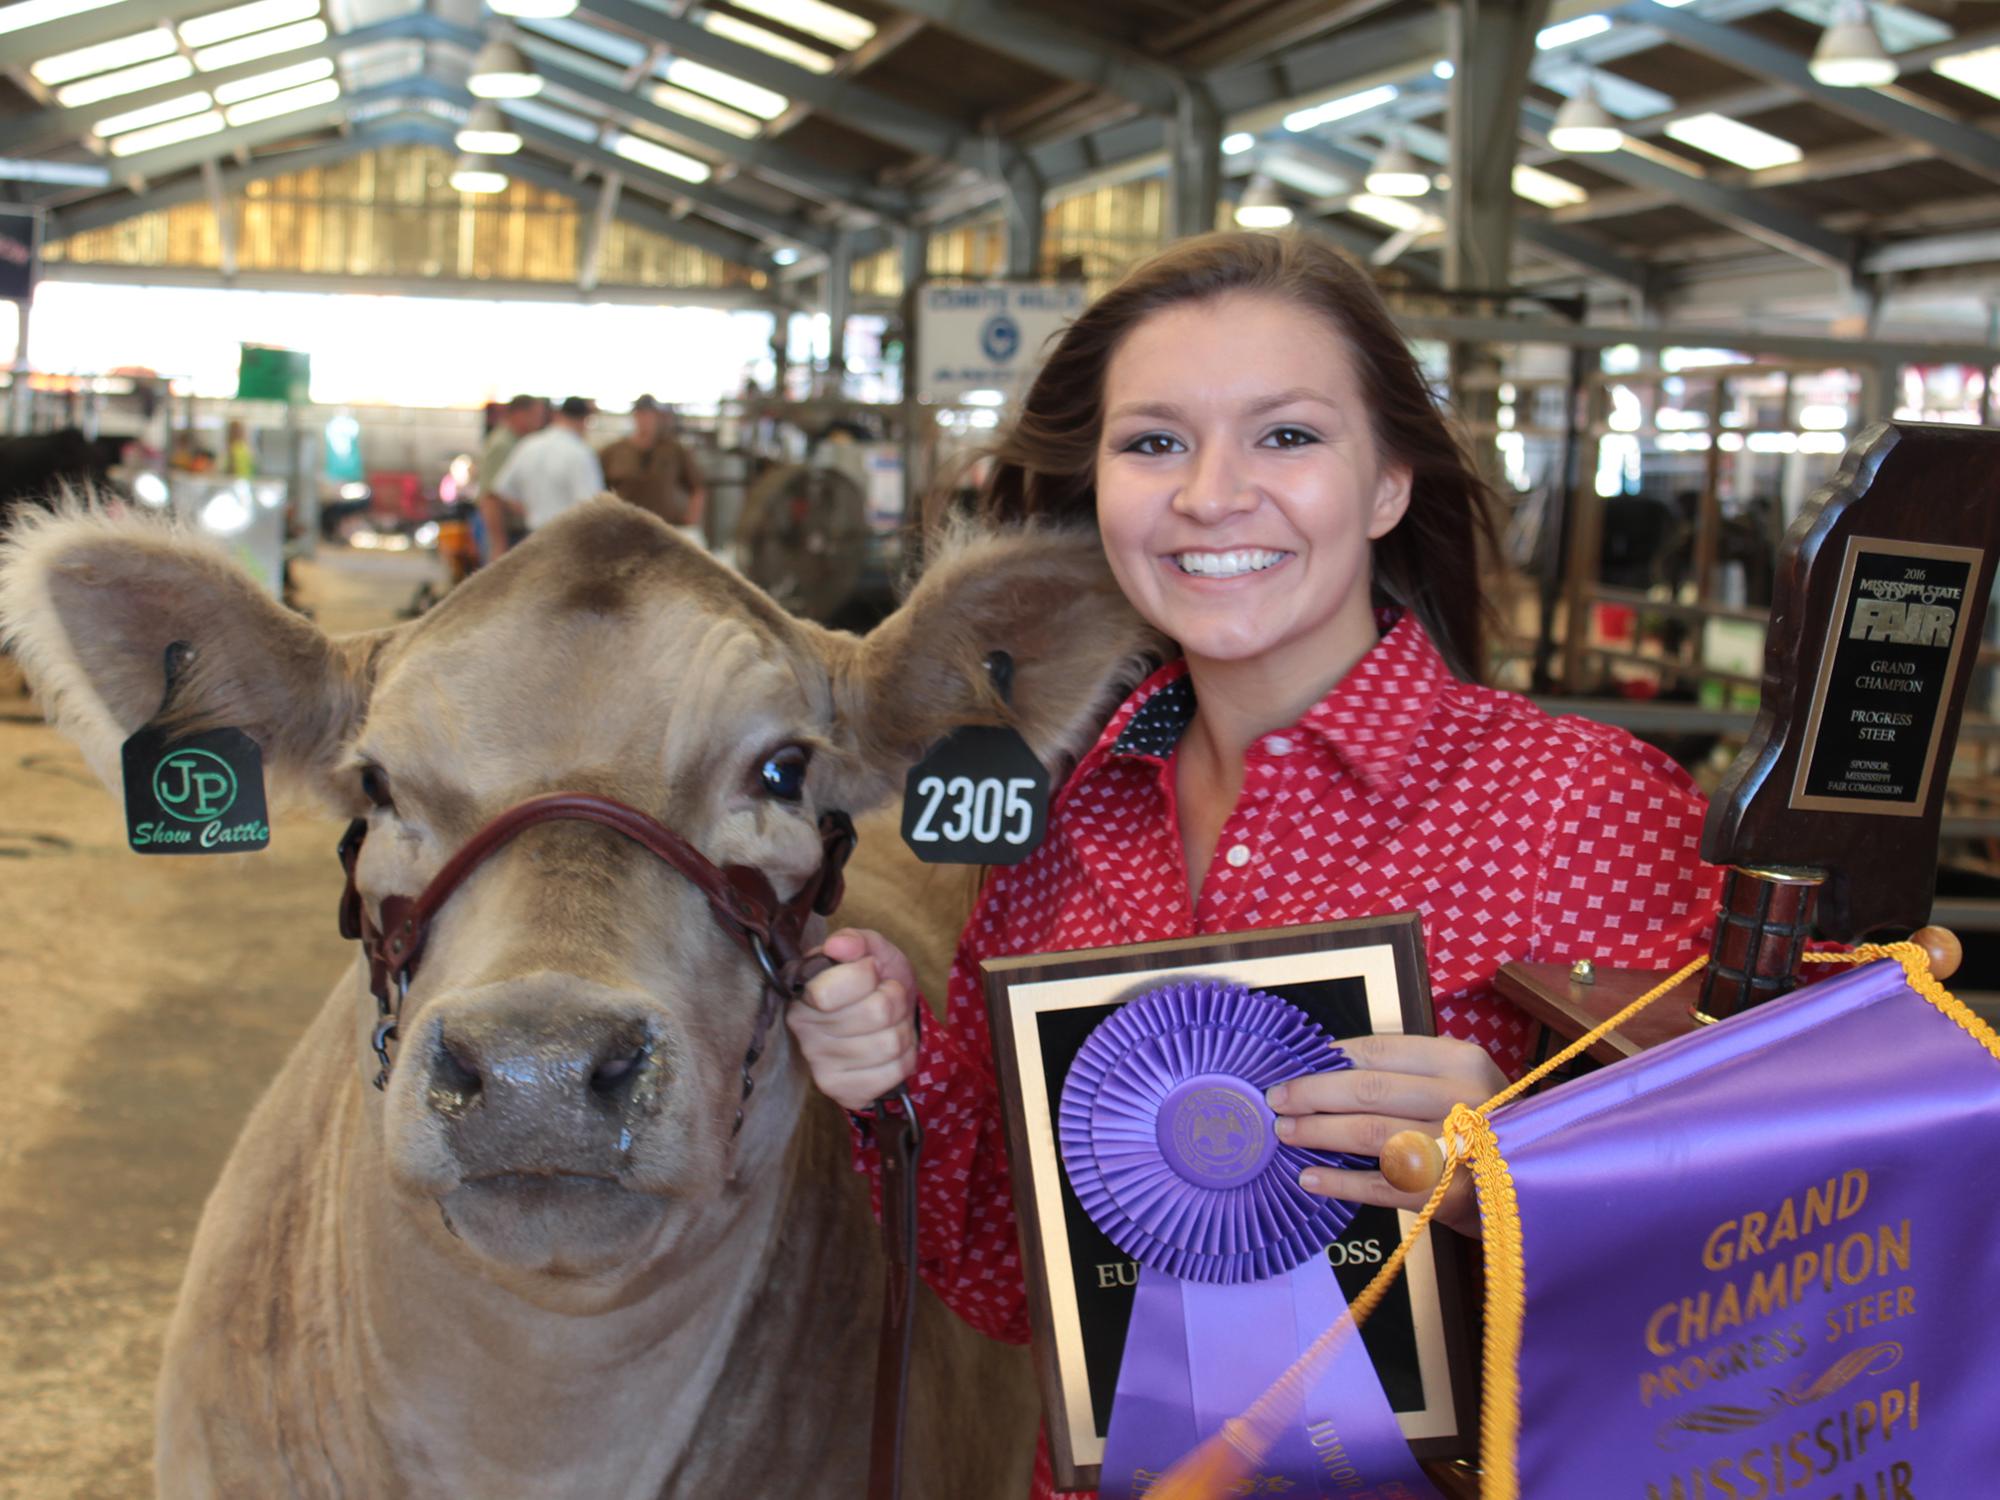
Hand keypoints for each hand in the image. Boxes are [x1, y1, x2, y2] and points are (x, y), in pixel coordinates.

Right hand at [787, 928, 919, 1112]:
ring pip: (890, 1043)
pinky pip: (897, 1071)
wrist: (889, 1021)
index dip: (865, 974)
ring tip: (890, 1023)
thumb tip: (838, 946)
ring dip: (902, 1028)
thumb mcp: (871, 952)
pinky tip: (889, 1049)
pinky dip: (906, 1055)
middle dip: (895, 999)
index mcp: (802, 996)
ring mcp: (823, 1069)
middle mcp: (805, 1036)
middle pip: (875, 1013)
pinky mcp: (847, 1093)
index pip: (828, 992)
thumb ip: (857, 941)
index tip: (869, 971)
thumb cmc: (876, 983)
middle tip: (888, 996)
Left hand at [1265, 1034, 1505, 1238]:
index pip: (1379, 1050)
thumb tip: (1328, 1069)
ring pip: (1370, 1134)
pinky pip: (1381, 1185)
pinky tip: (1310, 1178)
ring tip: (1286, 1134)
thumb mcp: (1459, 1086)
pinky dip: (1341, 1182)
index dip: (1329, 1059)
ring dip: (1319, 1133)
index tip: (1294, 1067)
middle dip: (1313, 1095)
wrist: (1537, 1185)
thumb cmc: (1485, 1128)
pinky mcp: (1449, 1193)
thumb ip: (1405, 1074)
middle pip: (1368, 1090)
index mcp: (1461, 1061)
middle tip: (1276, 1102)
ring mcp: (1457, 1147)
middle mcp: (1463, 1098)